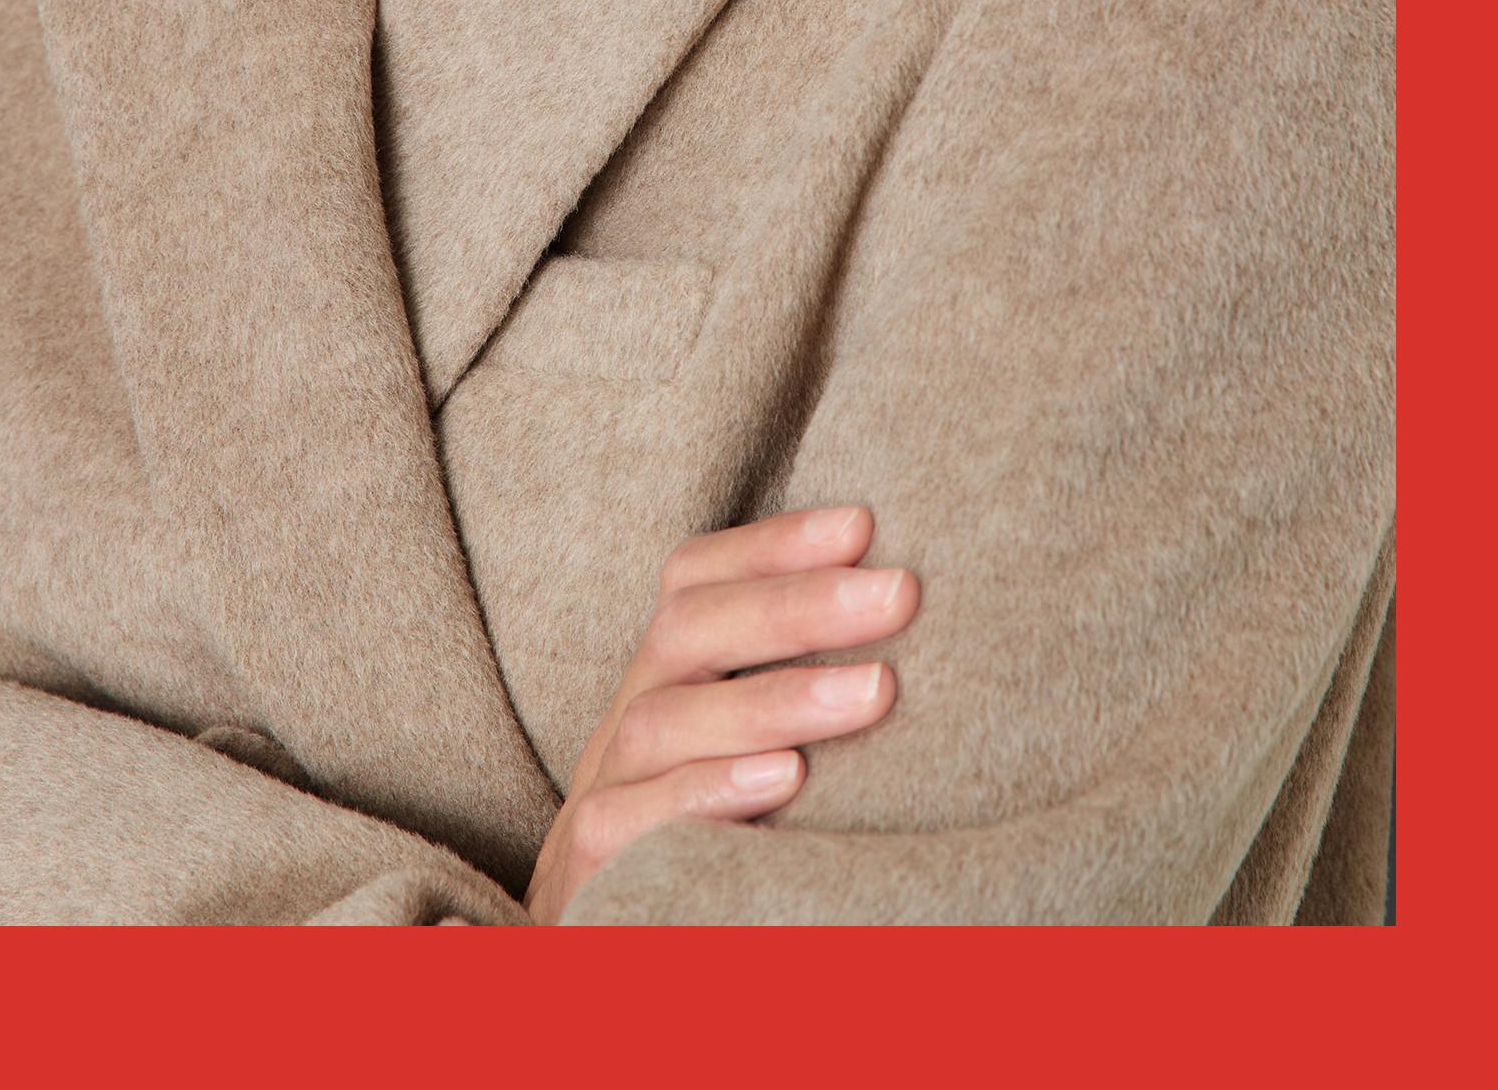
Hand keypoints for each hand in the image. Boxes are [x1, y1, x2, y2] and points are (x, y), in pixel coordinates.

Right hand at [521, 504, 918, 923]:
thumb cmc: (717, 865)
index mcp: (662, 690)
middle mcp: (623, 730)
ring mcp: (598, 799)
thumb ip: (800, 707)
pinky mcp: (587, 879)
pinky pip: (627, 821)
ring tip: (876, 691)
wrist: (612, 975)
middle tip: (900, 592)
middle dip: (794, 603)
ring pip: (661, 720)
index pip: (693, 584)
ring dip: (773, 696)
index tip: (863, 523)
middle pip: (684, 631)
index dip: (772, 544)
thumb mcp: (753, 771)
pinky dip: (705, 792)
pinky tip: (783, 778)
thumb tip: (910, 627)